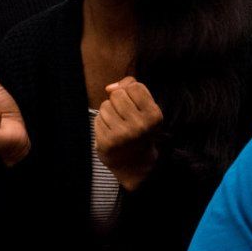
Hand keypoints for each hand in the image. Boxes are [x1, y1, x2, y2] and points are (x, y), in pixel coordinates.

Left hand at [94, 77, 163, 191]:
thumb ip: (132, 88)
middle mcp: (140, 126)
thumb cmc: (140, 129)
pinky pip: (97, 119)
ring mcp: (122, 135)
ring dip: (108, 112)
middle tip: (124, 116)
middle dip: (118, 101)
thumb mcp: (146, 109)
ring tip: (117, 124)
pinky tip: (110, 132)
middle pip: (117, 94)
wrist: (135, 164)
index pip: (134, 87)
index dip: (131, 93)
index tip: (135, 106)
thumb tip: (109, 87)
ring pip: (105, 105)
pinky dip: (102, 123)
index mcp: (154, 116)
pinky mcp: (107, 142)